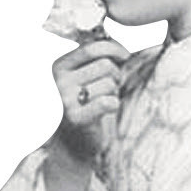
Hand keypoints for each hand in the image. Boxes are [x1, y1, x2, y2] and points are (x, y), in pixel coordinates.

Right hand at [52, 39, 129, 158]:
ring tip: (105, 98)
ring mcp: (65, 101)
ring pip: (109, 83)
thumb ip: (99, 59)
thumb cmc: (84, 104)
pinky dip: (114, 104)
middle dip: (116, 74)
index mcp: (59, 66)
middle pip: (105, 65)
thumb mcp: (85, 77)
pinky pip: (108, 102)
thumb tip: (131, 48)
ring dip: (114, 91)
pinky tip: (107, 109)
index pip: (91, 48)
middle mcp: (59, 82)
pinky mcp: (76, 119)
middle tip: (112, 85)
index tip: (124, 56)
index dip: (114, 49)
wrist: (72, 142)